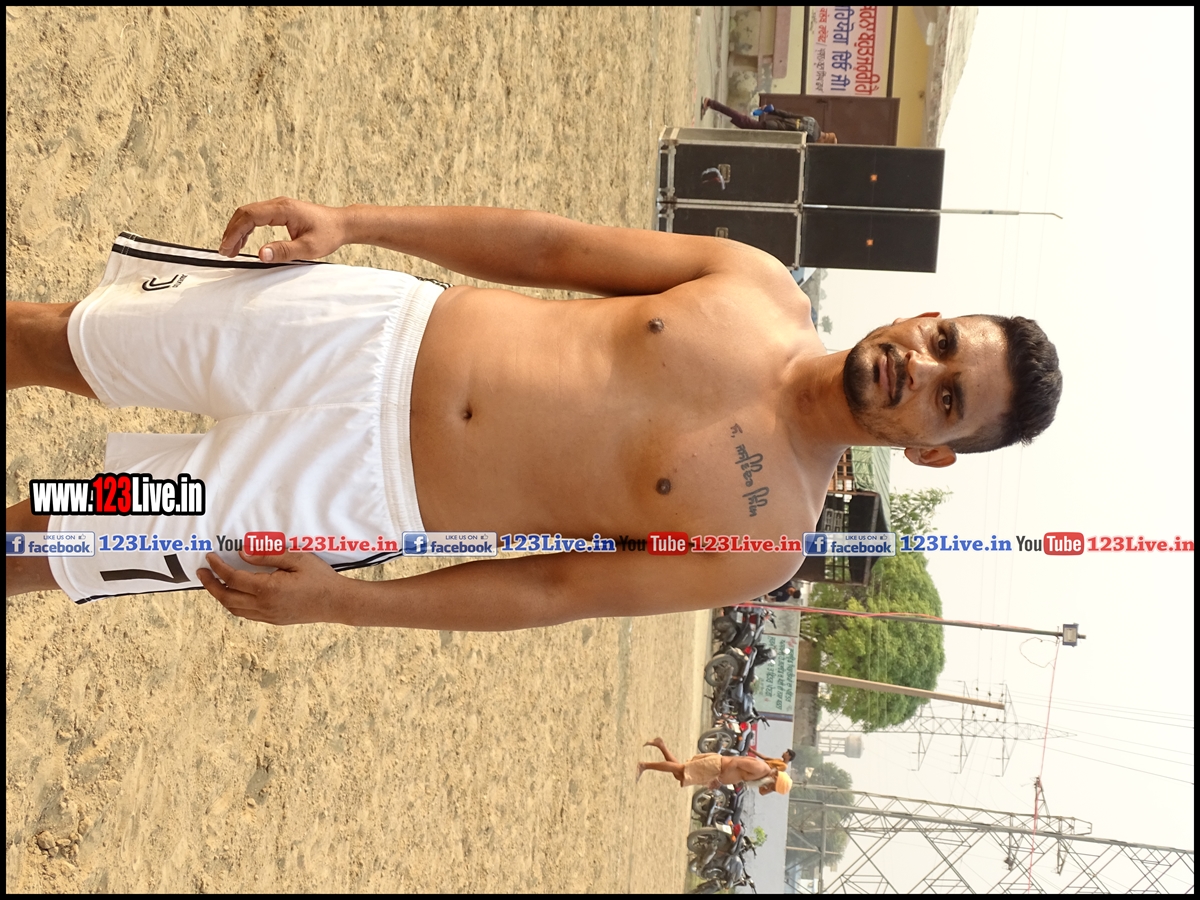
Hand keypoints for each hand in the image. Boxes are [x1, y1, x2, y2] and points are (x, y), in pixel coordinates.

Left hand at [198, 549, 347, 624]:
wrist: (336, 602)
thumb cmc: (320, 578)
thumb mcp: (297, 558)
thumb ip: (268, 556)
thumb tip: (242, 554)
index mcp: (268, 589)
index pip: (233, 578)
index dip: (218, 567)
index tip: (210, 557)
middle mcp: (264, 605)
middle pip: (226, 597)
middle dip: (210, 584)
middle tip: (202, 572)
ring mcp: (268, 616)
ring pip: (233, 609)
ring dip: (220, 596)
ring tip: (214, 583)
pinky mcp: (273, 620)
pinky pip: (246, 614)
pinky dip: (234, 603)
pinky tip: (235, 594)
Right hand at [218, 196, 347, 261]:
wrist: (342, 224)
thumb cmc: (329, 234)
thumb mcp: (308, 248)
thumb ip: (284, 251)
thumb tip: (260, 254)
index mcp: (283, 209)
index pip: (249, 216)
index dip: (234, 232)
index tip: (227, 248)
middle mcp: (278, 204)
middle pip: (245, 213)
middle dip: (231, 232)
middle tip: (225, 251)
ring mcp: (279, 207)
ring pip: (249, 214)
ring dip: (238, 230)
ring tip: (231, 249)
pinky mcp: (281, 211)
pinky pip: (257, 217)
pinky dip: (247, 229)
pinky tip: (244, 242)